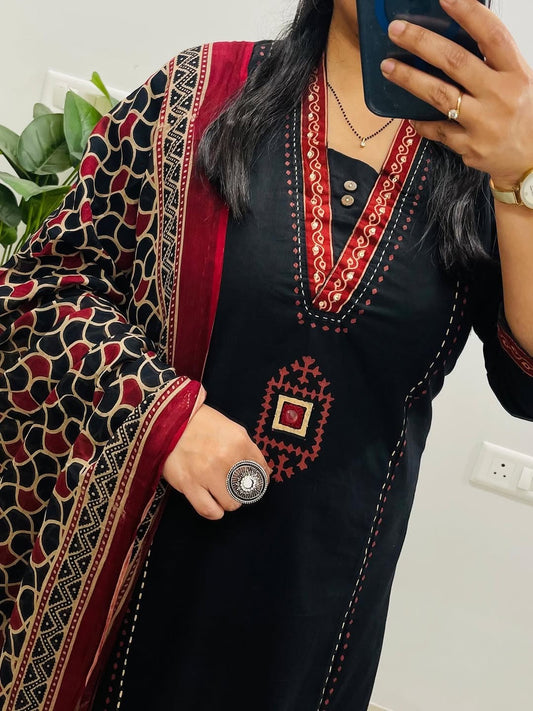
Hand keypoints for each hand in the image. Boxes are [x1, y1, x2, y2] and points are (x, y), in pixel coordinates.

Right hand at [161, 404, 271, 519]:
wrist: (168, 421)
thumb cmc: (200, 423)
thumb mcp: (231, 428)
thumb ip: (249, 449)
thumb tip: (264, 470)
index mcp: (240, 442)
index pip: (261, 470)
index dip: (259, 479)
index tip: (254, 481)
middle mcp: (226, 458)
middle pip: (247, 490)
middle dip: (243, 491)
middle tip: (235, 487)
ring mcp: (208, 473)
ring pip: (230, 504)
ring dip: (228, 502)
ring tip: (222, 495)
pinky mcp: (189, 484)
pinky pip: (209, 510)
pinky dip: (214, 512)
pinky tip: (214, 505)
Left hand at [380, 0, 532, 188]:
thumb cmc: (522, 113)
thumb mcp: (518, 81)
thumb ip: (492, 63)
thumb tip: (453, 38)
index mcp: (516, 72)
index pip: (491, 35)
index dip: (468, 13)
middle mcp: (501, 95)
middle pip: (456, 62)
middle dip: (422, 43)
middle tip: (396, 30)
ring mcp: (484, 123)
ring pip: (440, 95)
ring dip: (410, 79)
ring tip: (388, 67)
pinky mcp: (470, 147)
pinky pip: (438, 130)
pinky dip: (421, 121)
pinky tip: (407, 113)